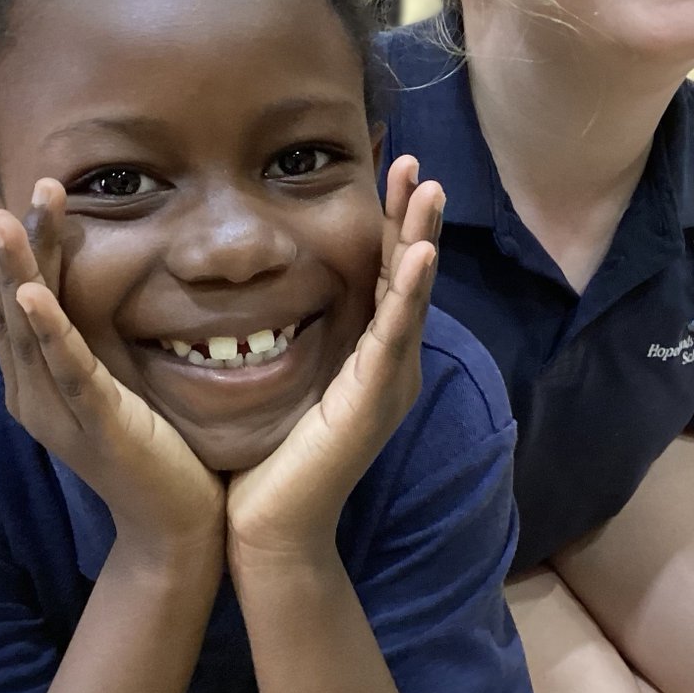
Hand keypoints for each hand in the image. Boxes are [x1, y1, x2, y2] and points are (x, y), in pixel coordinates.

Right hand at [0, 180, 225, 564]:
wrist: (178, 525)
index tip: (38, 193)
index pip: (25, 300)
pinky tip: (33, 294)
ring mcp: (59, 411)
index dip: (27, 247)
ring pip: (31, 328)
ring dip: (20, 270)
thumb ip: (108, 339)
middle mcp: (35, 393)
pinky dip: (47, 329)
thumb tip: (121, 283)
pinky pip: (66, 369)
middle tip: (29, 187)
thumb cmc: (159, 448)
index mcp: (41, 379)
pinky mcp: (93, 425)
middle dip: (20, 244)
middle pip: (18, 304)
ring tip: (9, 221)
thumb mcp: (123, 381)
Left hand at [226, 156, 442, 566]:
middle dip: (412, 216)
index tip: (387, 170)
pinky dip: (412, 292)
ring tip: (429, 189)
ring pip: (411, 295)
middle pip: (408, 275)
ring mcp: (390, 380)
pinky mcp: (376, 399)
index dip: (389, 222)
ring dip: (421, 238)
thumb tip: (264, 288)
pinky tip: (423, 254)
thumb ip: (291, 335)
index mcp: (370, 354)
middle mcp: (390, 361)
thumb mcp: (285, 378)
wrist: (270, 528)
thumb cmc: (269, 455)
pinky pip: (396, 335)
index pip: (385, 274)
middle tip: (415, 163)